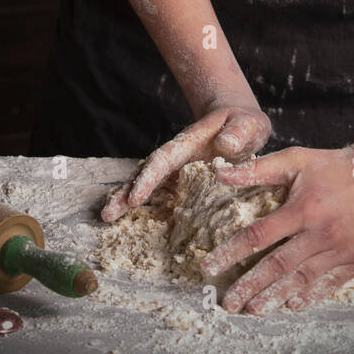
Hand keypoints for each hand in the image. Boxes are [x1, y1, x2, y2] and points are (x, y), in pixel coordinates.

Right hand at [100, 100, 270, 222]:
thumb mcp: (246, 124)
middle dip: (127, 193)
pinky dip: (150, 212)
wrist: (240, 128)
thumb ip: (237, 133)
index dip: (149, 178)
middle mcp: (177, 159)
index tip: (136, 197)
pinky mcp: (183, 186)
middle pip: (147, 174)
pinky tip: (137, 228)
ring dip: (129, 203)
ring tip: (108, 218)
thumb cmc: (242, 124)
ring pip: (150, 188)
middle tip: (107, 213)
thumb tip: (225, 144)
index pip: (164, 160)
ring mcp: (178, 173)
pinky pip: (164, 199)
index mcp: (188, 144)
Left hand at [199, 144, 353, 313]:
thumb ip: (258, 170)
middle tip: (228, 303)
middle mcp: (322, 233)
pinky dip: (309, 296)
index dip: (231, 252)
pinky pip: (328, 284)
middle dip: (249, 286)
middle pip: (278, 266)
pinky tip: (291, 305)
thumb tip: (221, 174)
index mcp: (304, 209)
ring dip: (275, 297)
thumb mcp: (296, 160)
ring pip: (302, 280)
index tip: (209, 267)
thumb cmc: (334, 165)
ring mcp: (341, 250)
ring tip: (253, 310)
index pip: (259, 235)